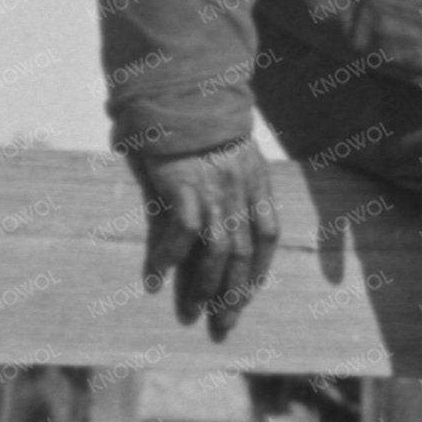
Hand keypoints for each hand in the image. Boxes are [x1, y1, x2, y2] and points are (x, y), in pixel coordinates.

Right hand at [131, 141, 280, 342]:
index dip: (259, 271)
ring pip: (218, 251)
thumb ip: (232, 184)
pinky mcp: (184, 187)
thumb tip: (219, 217)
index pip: (267, 237)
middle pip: (245, 254)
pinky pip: (182, 233)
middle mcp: (241, 192)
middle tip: (224, 325)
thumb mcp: (231, 154)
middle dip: (235, 294)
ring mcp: (214, 191)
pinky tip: (154, 279)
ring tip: (192, 313)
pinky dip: (169, 258)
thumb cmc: (201, 126)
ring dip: (204, 287)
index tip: (246, 297)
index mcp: (257, 184)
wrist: (183, 95)